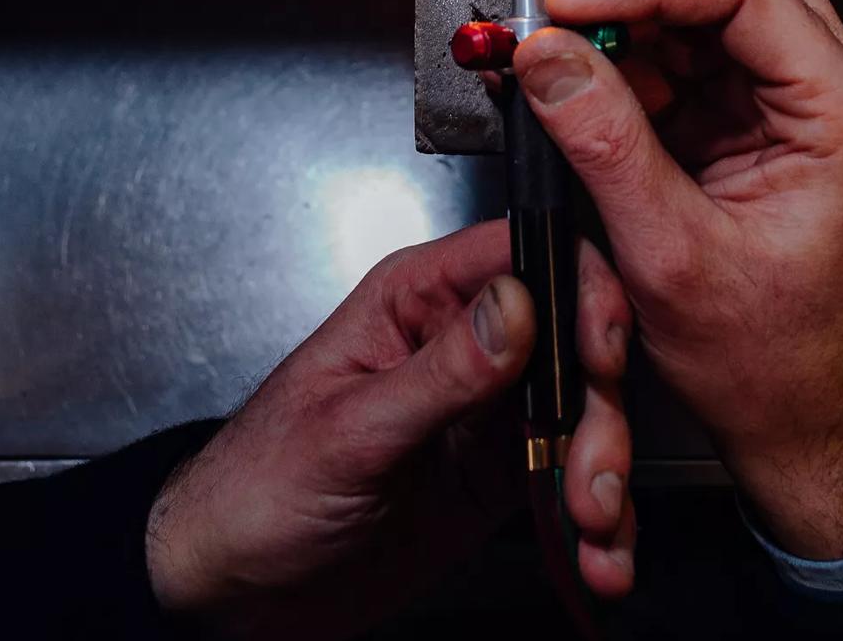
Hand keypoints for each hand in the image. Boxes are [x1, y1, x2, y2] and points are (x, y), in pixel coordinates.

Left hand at [145, 220, 633, 637]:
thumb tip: (518, 303)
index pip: (523, 252)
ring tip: (593, 524)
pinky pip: (571, 473)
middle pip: (572, 334)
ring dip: (604, 466)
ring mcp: (488, 407)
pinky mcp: (500, 470)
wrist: (238, 591)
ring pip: (584, 407)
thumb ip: (441, 371)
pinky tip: (596, 552)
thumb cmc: (257, 486)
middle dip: (599, 402)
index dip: (579, 288)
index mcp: (418, 298)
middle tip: (595, 466)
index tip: (599, 350)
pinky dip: (598, 515)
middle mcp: (463, 341)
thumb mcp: (351, 430)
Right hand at [513, 0, 842, 560]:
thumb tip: (549, 55)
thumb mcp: (669, 253)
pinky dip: (625, 52)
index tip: (570, 5)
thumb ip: (605, 145)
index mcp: (840, 111)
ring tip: (562, 52)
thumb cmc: (764, 354)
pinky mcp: (745, 111)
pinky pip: (682, 48)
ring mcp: (786, 94)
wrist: (788, 409)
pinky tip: (583, 82)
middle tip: (565, 10)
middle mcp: (825, 86)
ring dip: (627, 13)